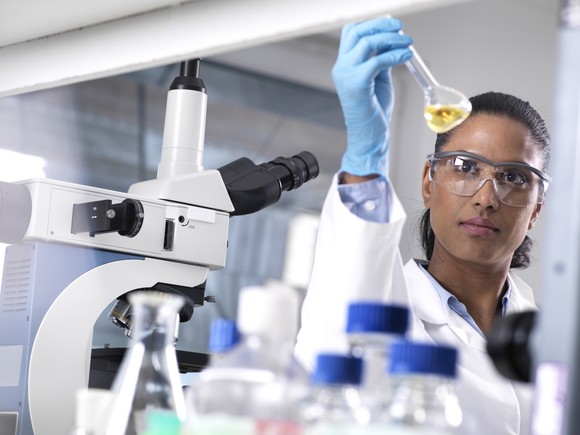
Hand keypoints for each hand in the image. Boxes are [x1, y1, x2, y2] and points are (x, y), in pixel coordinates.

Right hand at [332, 18, 412, 177]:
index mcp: (344, 65)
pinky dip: (395, 55)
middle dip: (381, 25)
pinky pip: (377, 61)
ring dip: (391, 39)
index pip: (351, 32)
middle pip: (357, 32)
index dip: (371, 24)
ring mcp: (346, 76)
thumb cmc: (373, 112)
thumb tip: (392, 44)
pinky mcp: (357, 85)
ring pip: (367, 43)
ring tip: (407, 43)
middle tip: (400, 28)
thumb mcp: (378, 80)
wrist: (368, 136)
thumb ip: (380, 61)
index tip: (391, 26)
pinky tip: (406, 56)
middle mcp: (341, 68)